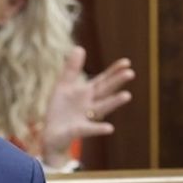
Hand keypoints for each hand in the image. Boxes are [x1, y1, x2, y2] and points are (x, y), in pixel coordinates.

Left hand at [39, 47, 132, 168]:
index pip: (103, 80)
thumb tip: (80, 48)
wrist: (51, 135)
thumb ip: (71, 69)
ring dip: (114, 102)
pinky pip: (89, 129)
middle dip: (116, 82)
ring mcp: (85, 117)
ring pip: (101, 108)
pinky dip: (99, 128)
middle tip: (130, 73)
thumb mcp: (63, 86)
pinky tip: (109, 128)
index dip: (114, 71)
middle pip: (105, 91)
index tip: (127, 62)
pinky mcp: (78, 130)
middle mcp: (90, 104)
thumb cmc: (60, 111)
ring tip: (127, 95)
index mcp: (86, 93)